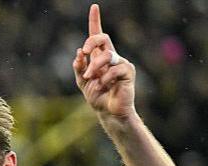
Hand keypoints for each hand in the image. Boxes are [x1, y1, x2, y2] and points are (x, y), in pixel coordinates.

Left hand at [73, 4, 136, 124]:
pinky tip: (104, 86)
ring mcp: (121, 63)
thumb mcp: (83, 82)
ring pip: (107, 55)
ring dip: (95, 66)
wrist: (108, 113)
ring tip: (91, 79)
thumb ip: (79, 68)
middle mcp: (111, 57)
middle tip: (84, 51)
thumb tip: (79, 53)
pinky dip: (105, 78)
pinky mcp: (128, 72)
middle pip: (103, 38)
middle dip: (92, 41)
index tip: (94, 7)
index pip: (97, 35)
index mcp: (99, 57)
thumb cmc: (97, 97)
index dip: (95, 21)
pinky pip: (114, 69)